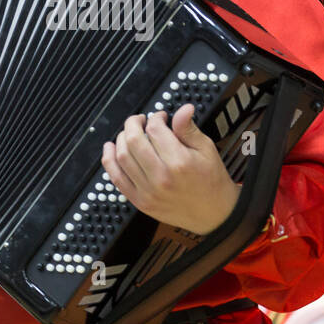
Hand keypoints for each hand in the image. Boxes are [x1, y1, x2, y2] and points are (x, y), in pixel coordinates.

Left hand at [101, 103, 239, 235]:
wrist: (214, 214)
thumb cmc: (211, 182)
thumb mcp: (207, 150)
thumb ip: (189, 129)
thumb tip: (183, 109)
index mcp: (179, 162)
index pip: (155, 130)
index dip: (156, 117)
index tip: (160, 117)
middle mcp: (161, 177)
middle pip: (133, 140)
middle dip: (133, 124)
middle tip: (140, 120)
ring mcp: (148, 191)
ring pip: (121, 157)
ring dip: (121, 139)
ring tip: (129, 134)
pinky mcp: (140, 202)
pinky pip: (116, 178)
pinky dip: (109, 161)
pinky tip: (111, 149)